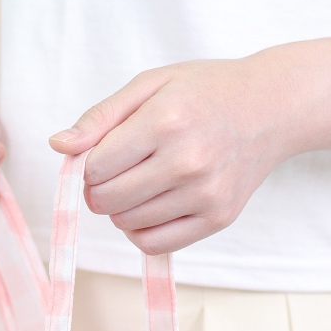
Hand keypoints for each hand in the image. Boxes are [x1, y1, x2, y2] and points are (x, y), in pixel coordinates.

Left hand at [49, 58, 289, 254]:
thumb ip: (100, 117)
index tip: (102, 156)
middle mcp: (187, 162)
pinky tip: (147, 210)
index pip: (96, 167)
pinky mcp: (217, 218)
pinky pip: (155, 244)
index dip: (88, 166)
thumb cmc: (205, 93)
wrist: (271, 108)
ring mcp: (205, 195)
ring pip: (128, 225)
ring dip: (120, 211)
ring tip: (138, 185)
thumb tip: (59, 146)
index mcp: (166, 122)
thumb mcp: (150, 85)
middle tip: (115, 174)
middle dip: (99, 191)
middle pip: (108, 201)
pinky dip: (140, 232)